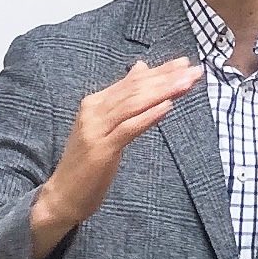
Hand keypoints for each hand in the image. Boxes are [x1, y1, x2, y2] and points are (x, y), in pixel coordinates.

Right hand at [30, 58, 203, 258]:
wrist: (63, 195)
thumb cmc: (88, 162)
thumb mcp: (106, 126)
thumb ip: (123, 98)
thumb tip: (141, 68)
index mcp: (96, 103)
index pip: (132, 81)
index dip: (160, 71)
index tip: (185, 63)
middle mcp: (94, 111)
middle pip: (135, 89)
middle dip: (166, 78)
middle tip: (193, 71)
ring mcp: (96, 129)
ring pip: (133, 104)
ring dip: (162, 92)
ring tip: (186, 83)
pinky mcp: (101, 150)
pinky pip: (128, 128)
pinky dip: (148, 116)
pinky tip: (167, 107)